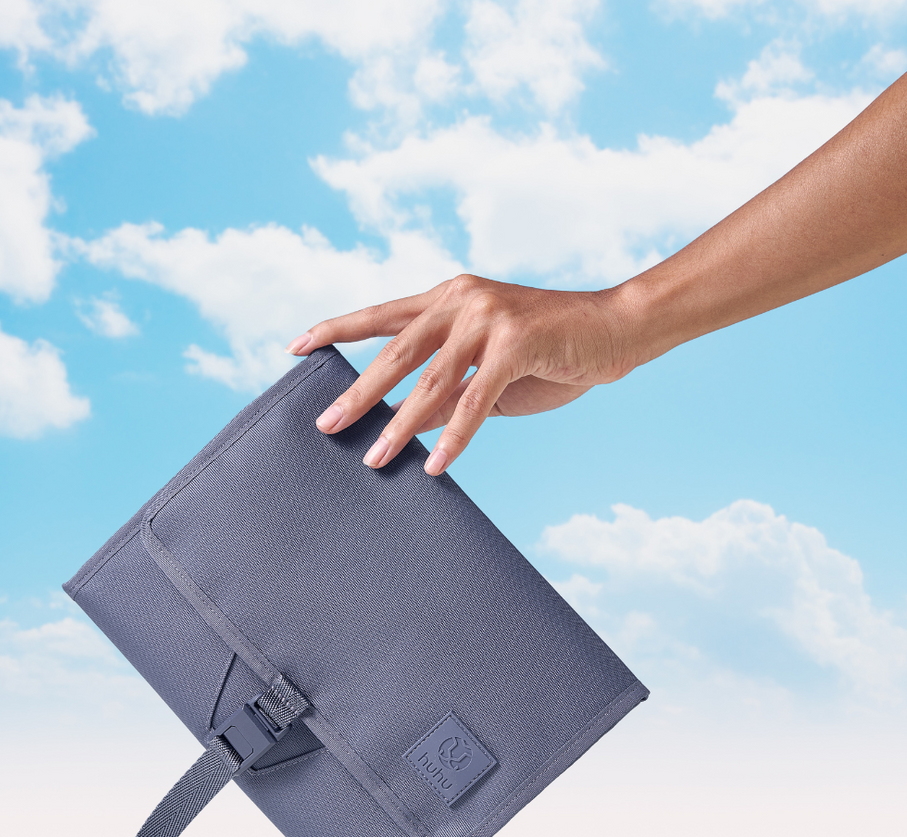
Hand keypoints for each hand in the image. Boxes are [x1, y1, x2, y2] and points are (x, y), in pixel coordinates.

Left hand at [285, 275, 640, 474]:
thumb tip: (408, 421)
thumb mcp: (488, 368)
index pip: (381, 314)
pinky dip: (454, 436)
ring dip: (398, 423)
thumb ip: (449, 386)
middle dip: (357, 392)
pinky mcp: (515, 343)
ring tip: (373, 457)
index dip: (336, 329)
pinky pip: (474, 399)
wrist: (616, 329)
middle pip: (393, 350)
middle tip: (325, 425)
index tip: (295, 346)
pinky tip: (436, 464)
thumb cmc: (550, 349)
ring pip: (429, 379)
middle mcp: (461, 298)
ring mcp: (487, 317)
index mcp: (449, 298)